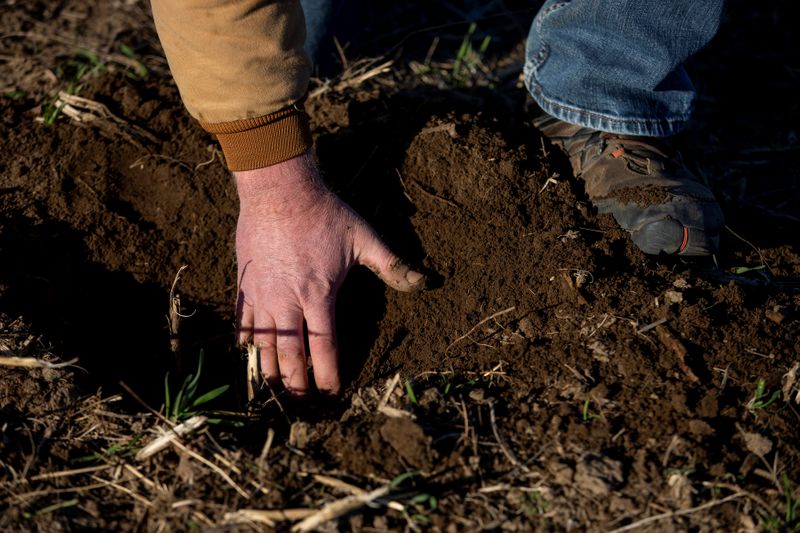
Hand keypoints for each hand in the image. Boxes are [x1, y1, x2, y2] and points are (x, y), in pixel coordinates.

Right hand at [234, 151, 424, 395]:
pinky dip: (245, 343)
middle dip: (297, 385)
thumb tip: (425, 282)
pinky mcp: (245, 284)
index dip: (328, 375)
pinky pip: (241, 322)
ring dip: (270, 372)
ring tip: (276, 392)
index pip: (325, 348)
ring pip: (262, 345)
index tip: (332, 393)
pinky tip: (249, 356)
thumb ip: (393, 266)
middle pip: (290, 356)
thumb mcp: (364, 238)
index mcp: (319, 296)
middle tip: (302, 405)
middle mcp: (288, 303)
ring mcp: (262, 295)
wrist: (278, 189)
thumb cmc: (323, 213)